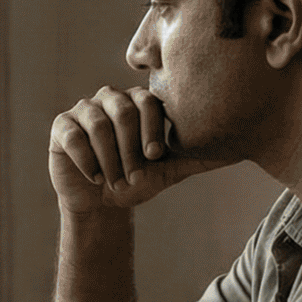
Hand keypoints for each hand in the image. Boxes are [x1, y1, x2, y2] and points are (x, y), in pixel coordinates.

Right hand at [49, 85, 229, 213]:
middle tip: (134, 175)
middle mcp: (111, 99)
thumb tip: (239, 152)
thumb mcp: (169, 170)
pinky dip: (86, 158)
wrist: (101, 202)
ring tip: (114, 181)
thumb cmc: (136, 180)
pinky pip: (73, 134)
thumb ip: (198, 158)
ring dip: (109, 158)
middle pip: (122, 110)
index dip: (152, 128)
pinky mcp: (62, 126)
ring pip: (97, 124)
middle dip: (130, 148)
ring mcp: (85, 110)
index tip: (154, 156)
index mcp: (139, 102)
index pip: (148, 103)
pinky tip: (94, 177)